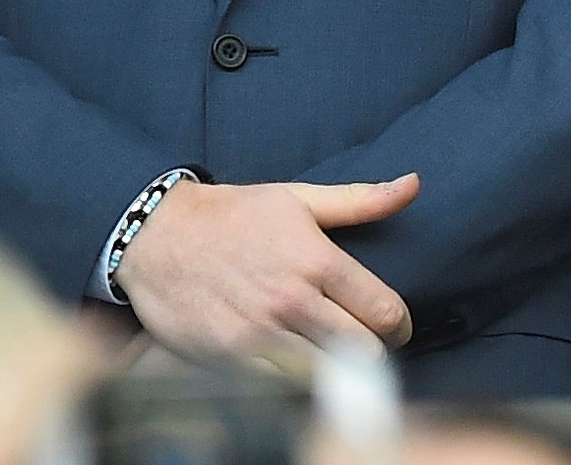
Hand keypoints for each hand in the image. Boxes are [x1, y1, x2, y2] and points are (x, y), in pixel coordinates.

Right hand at [112, 174, 417, 360]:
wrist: (157, 236)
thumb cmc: (232, 214)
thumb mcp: (298, 198)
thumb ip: (360, 200)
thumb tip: (414, 184)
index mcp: (317, 261)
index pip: (384, 310)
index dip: (401, 325)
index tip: (397, 327)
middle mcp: (293, 300)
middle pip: (363, 349)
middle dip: (375, 351)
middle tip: (369, 345)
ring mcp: (260, 333)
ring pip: (325, 374)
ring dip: (338, 371)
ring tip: (336, 359)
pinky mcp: (228, 357)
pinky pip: (280, 386)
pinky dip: (296, 384)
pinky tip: (298, 369)